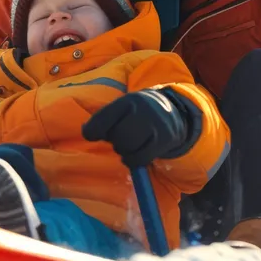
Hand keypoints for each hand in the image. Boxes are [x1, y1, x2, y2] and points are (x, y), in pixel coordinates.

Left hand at [81, 88, 196, 166]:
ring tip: (128, 144)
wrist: (172, 110)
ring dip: (123, 151)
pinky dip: (133, 160)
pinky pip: (141, 158)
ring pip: (129, 148)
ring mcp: (157, 125)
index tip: (89, 135)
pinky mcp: (166, 139)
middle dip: (114, 140)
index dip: (92, 130)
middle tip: (118, 138)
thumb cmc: (137, 112)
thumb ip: (104, 119)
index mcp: (128, 100)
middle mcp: (144, 110)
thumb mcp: (122, 108)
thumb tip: (88, 133)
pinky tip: (134, 154)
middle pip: (117, 136)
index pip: (104, 117)